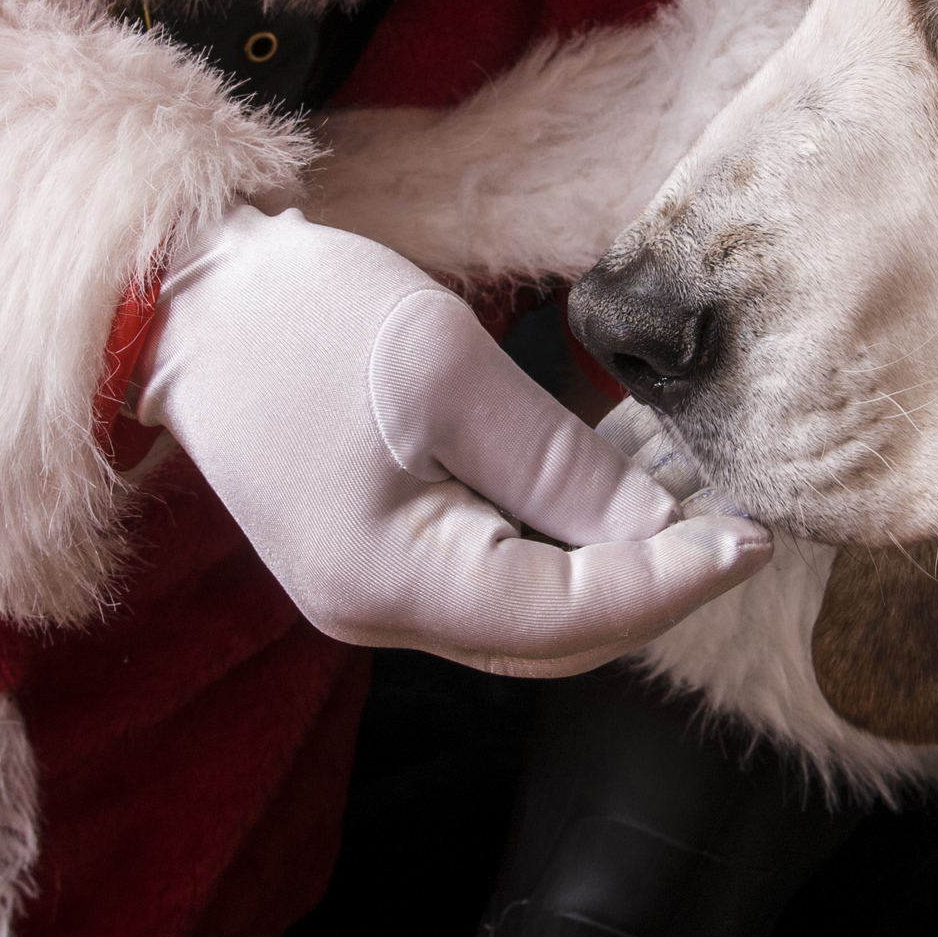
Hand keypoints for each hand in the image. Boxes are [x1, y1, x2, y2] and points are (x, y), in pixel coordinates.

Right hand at [137, 207, 773, 674]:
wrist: (182, 301)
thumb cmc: (301, 318)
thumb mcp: (447, 371)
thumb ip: (557, 464)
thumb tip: (658, 528)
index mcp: (389, 581)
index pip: (568, 617)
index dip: (672, 581)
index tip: (754, 537)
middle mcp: (377, 614)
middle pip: (552, 635)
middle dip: (652, 583)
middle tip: (735, 522)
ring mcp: (371, 594)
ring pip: (527, 614)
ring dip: (612, 564)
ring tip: (688, 492)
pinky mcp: (373, 559)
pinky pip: (491, 576)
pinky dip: (558, 542)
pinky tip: (609, 481)